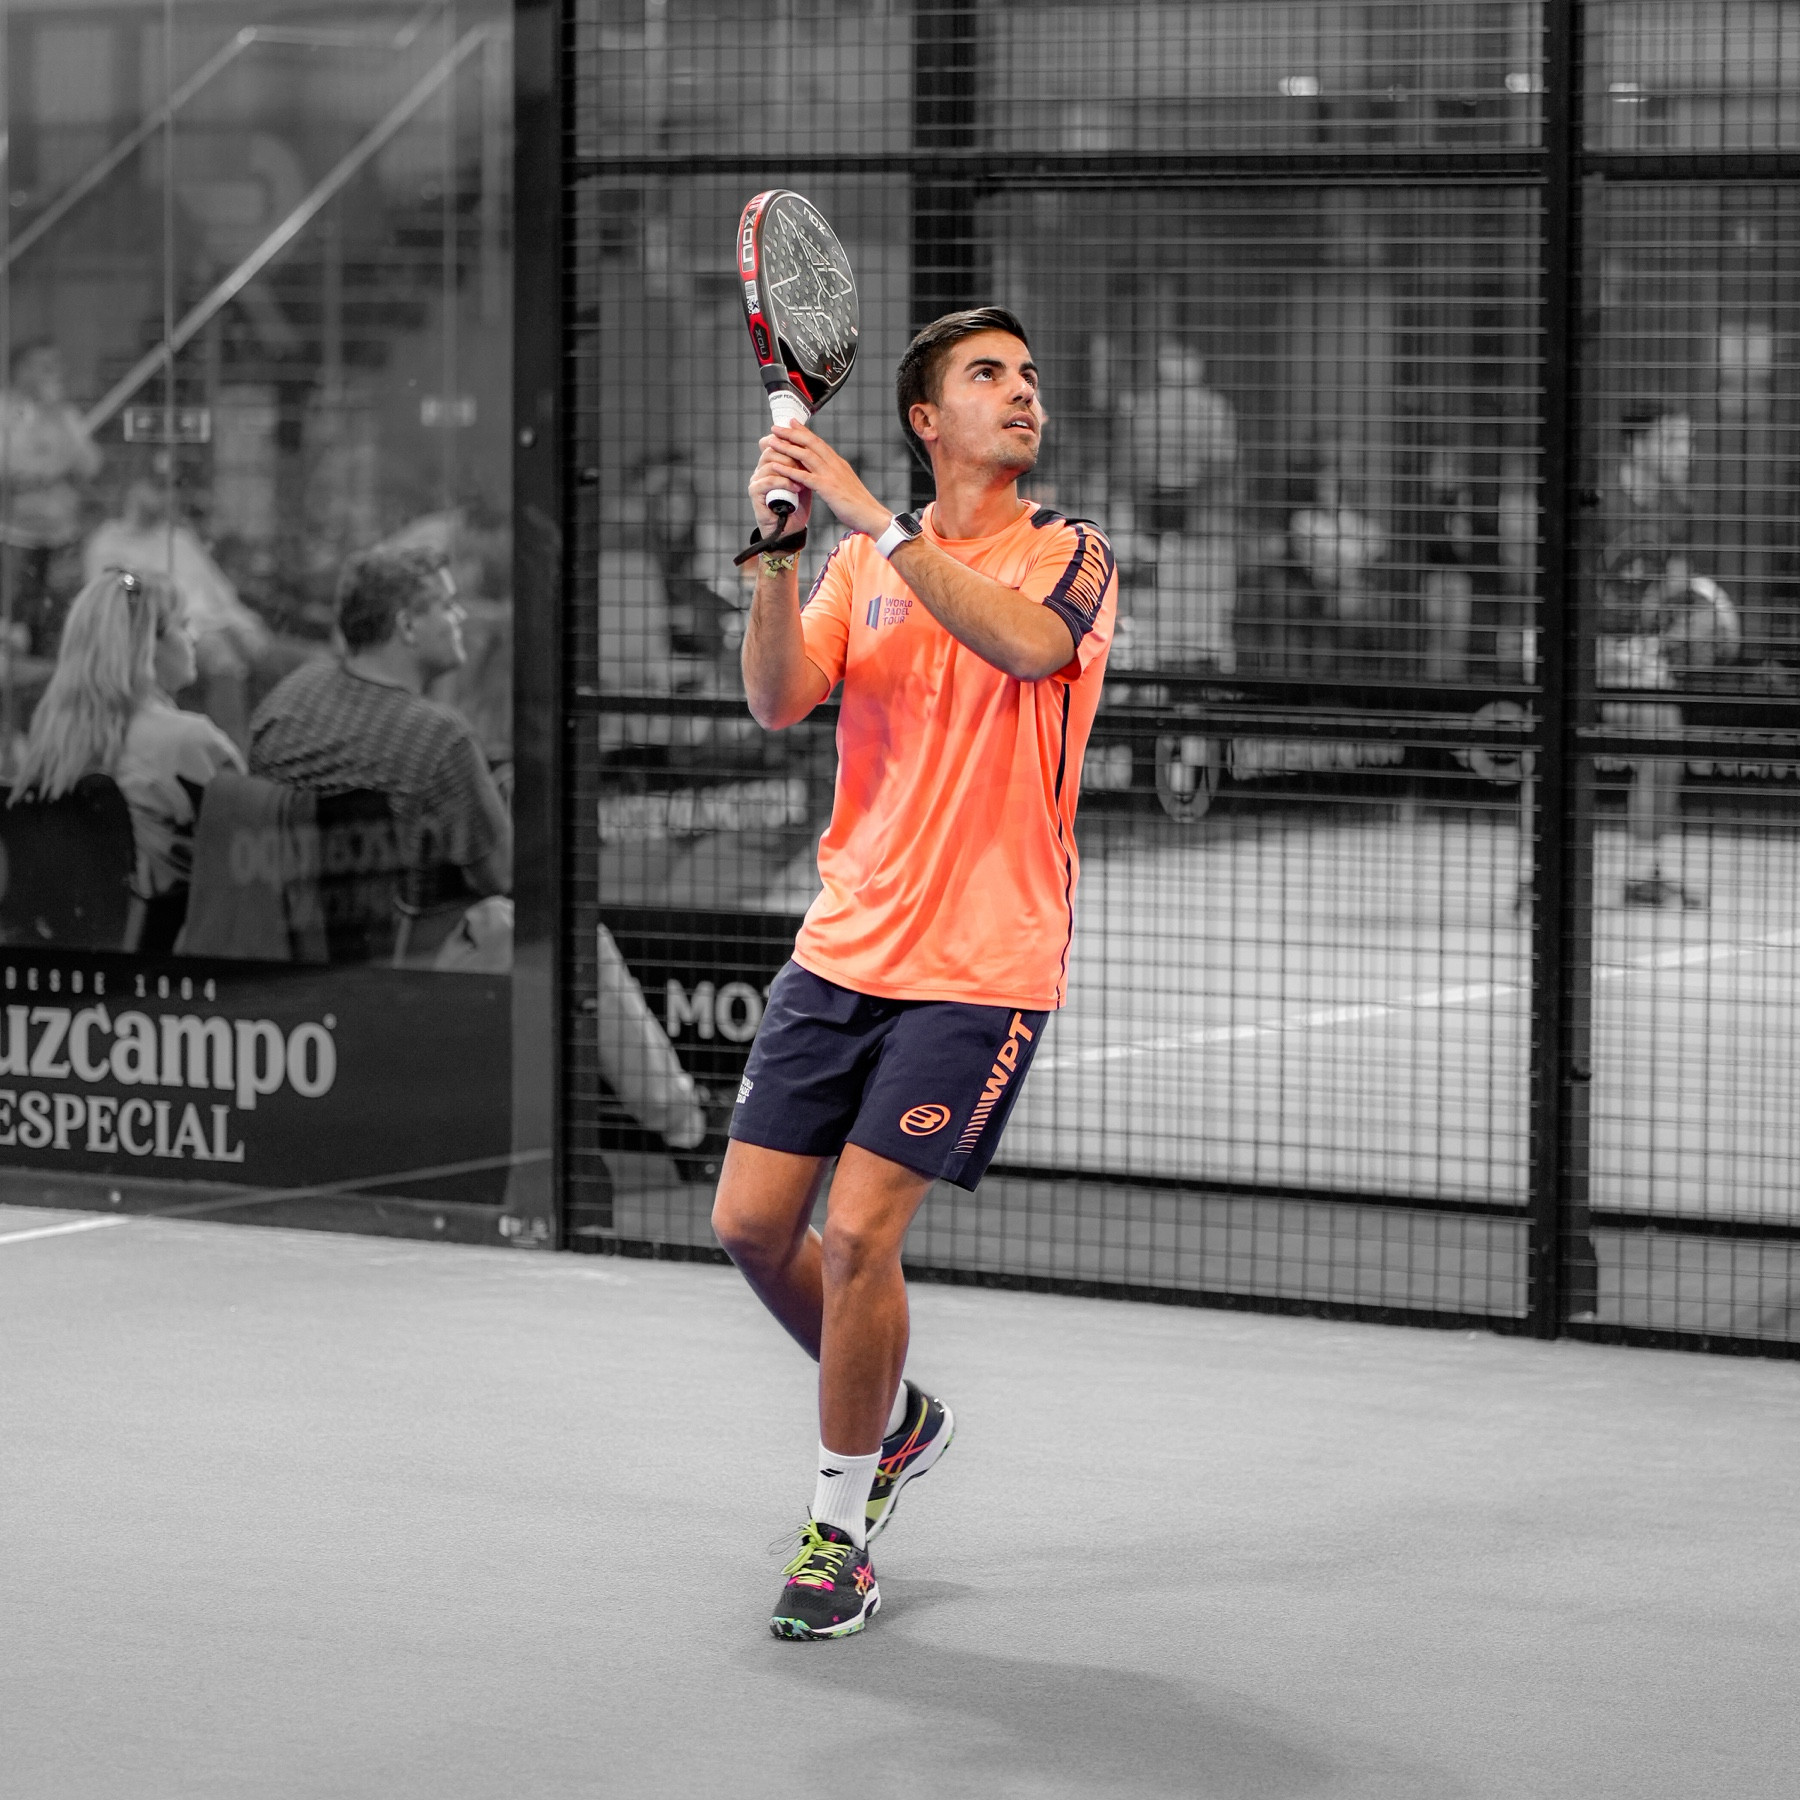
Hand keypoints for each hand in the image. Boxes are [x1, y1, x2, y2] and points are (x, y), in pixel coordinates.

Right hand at [749, 434, 812, 535]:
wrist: (790, 530)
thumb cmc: (796, 505)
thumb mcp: (803, 480)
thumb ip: (804, 464)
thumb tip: (814, 445)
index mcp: (771, 463)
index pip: (773, 441)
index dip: (787, 440)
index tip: (805, 445)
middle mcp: (761, 469)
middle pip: (771, 449)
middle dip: (791, 453)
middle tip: (807, 463)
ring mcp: (756, 480)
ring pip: (770, 463)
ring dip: (790, 469)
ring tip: (804, 478)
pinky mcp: (755, 493)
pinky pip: (768, 481)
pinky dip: (784, 483)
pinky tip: (796, 488)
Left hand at [760, 423, 890, 539]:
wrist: (872, 516)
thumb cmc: (859, 505)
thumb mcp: (846, 485)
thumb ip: (835, 476)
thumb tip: (827, 474)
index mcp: (838, 463)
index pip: (819, 442)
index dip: (804, 432)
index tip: (792, 423)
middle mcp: (834, 464)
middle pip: (810, 443)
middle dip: (791, 433)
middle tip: (776, 427)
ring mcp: (831, 475)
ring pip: (805, 455)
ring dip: (787, 447)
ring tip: (772, 442)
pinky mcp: (827, 488)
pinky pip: (804, 476)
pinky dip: (789, 470)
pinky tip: (777, 466)